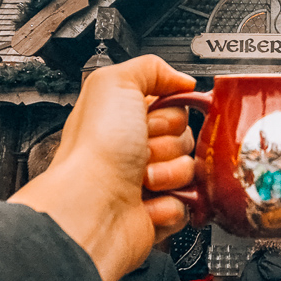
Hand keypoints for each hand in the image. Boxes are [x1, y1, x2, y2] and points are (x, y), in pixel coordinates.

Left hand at [8, 55, 195, 280]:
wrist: (90, 207)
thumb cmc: (93, 151)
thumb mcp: (115, 82)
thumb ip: (151, 67)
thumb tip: (182, 79)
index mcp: (126, 117)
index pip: (175, 106)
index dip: (169, 111)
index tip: (150, 115)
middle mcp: (135, 147)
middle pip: (186, 136)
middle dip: (169, 142)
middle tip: (141, 148)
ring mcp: (148, 181)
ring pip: (190, 169)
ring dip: (170, 172)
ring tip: (142, 177)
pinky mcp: (158, 212)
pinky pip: (187, 201)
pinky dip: (171, 201)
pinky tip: (148, 200)